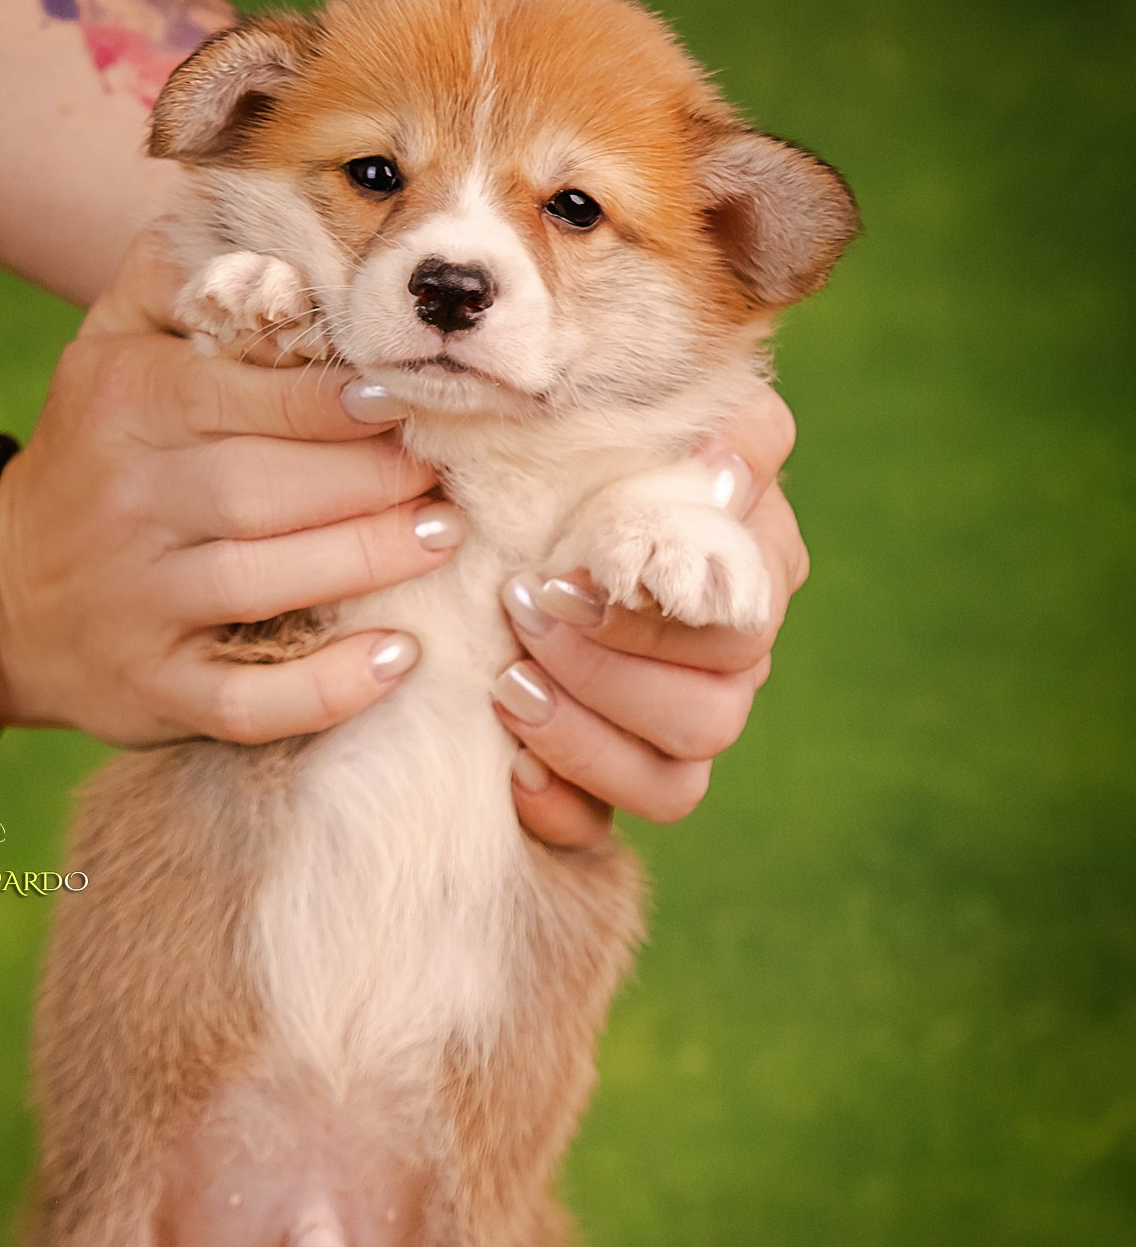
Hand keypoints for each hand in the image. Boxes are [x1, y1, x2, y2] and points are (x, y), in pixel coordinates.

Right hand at [0, 232, 462, 744]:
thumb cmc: (96, 452)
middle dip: (372, 483)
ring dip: (366, 564)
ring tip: (442, 540)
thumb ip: (172, 276)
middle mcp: (125, 503)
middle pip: (264, 491)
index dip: (335, 401)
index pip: (243, 395)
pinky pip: (244, 701)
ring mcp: (135, 604)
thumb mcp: (108, 345)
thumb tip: (247, 201)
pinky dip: (324, 689)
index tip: (403, 397)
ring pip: (261, 584)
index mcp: (124, 404)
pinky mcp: (150, 690)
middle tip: (447, 475)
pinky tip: (396, 660)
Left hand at [490, 385, 807, 847]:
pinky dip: (563, 801)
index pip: (751, 604)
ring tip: (506, 681)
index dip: (673, 599)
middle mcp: (734, 661)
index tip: (585, 559)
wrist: (493, 522)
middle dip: (614, 663)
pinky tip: (510, 766)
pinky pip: (612, 826)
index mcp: (753, 570)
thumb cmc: (573, 461)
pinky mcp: (622, 783)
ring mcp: (683, 731)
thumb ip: (717, 428)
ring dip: (586, 732)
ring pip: (678, 777)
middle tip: (525, 607)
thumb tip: (721, 460)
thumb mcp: (638, 421)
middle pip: (716, 705)